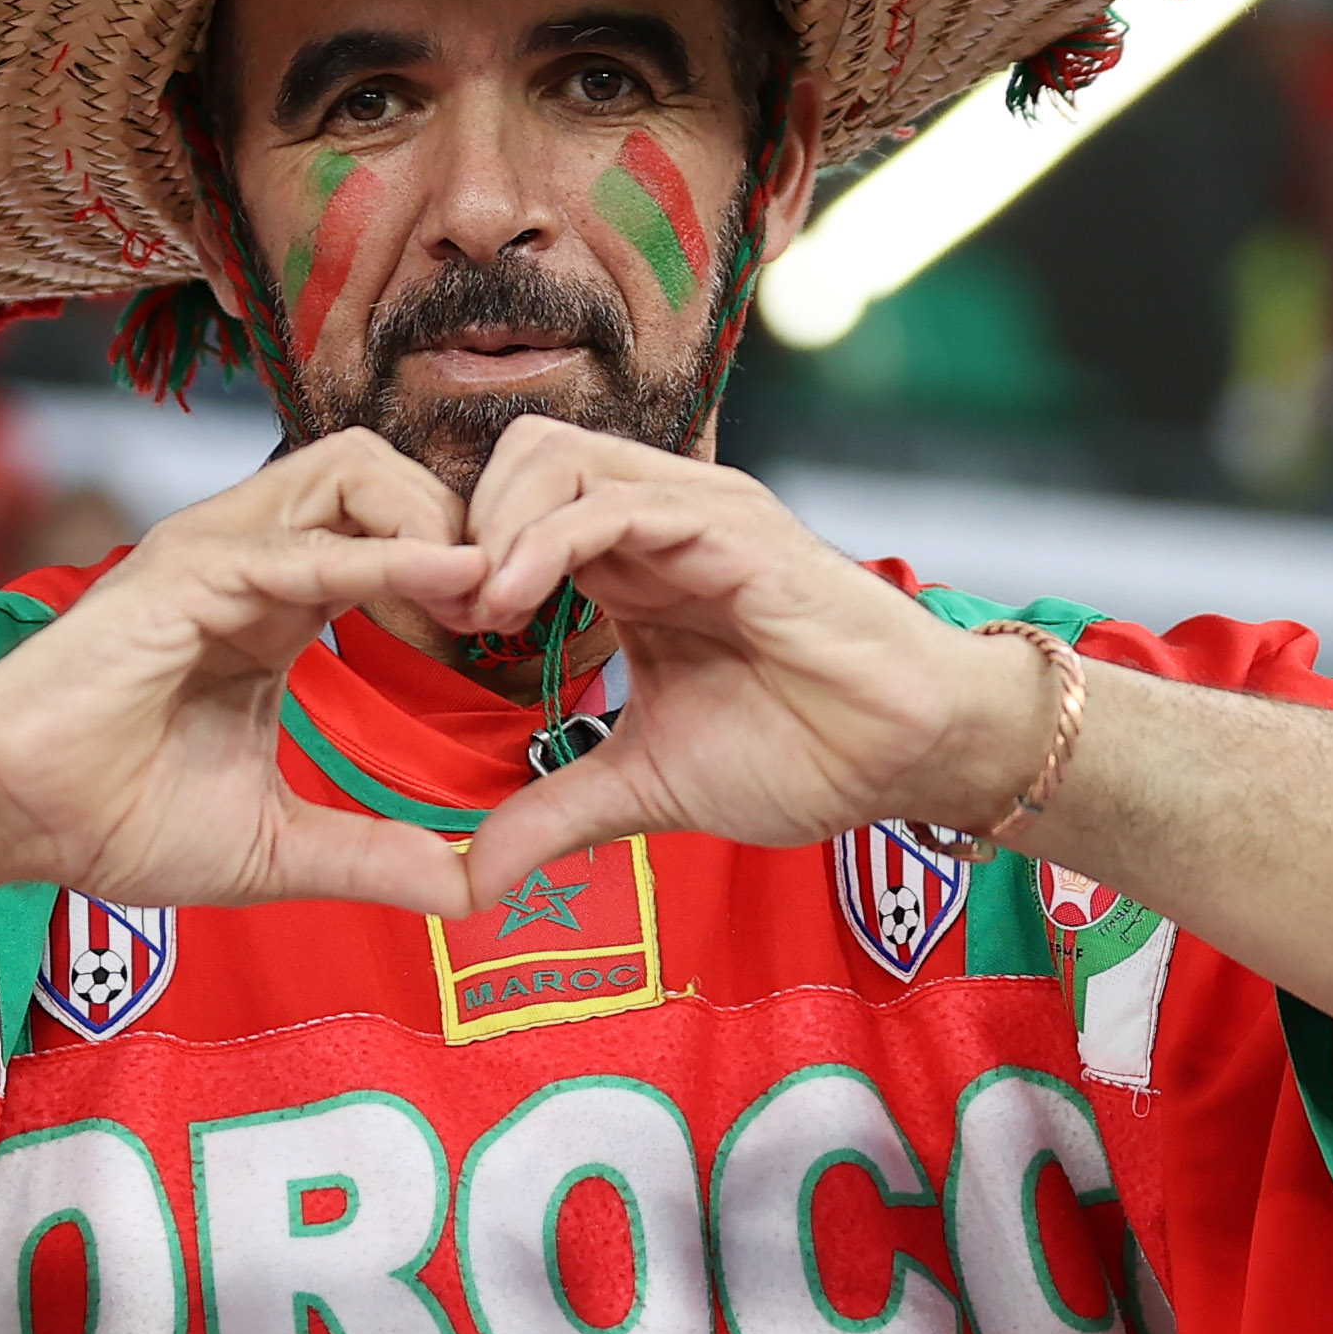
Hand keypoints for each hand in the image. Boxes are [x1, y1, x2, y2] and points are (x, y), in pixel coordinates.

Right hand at [0, 432, 489, 918]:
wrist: (14, 816)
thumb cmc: (115, 818)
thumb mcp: (279, 847)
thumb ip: (376, 857)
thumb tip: (473, 892)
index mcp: (279, 605)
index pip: (391, 528)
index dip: (462, 560)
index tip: (515, 627)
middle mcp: (254, 560)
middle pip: (385, 471)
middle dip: (463, 517)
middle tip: (510, 603)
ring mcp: (220, 555)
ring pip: (352, 469)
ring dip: (435, 518)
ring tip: (485, 592)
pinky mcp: (189, 572)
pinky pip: (306, 545)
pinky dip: (385, 554)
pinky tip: (450, 577)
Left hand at [443, 420, 1043, 903]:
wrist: (911, 755)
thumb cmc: (806, 752)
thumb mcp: (646, 787)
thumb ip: (555, 812)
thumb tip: (470, 881)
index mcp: (630, 562)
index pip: (513, 500)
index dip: (453, 551)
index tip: (421, 630)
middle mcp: (657, 517)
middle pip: (520, 452)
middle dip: (458, 520)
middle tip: (436, 612)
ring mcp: (695, 513)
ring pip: (555, 457)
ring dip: (491, 526)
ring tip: (470, 611)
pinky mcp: (733, 528)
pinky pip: (613, 503)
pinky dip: (544, 540)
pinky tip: (513, 603)